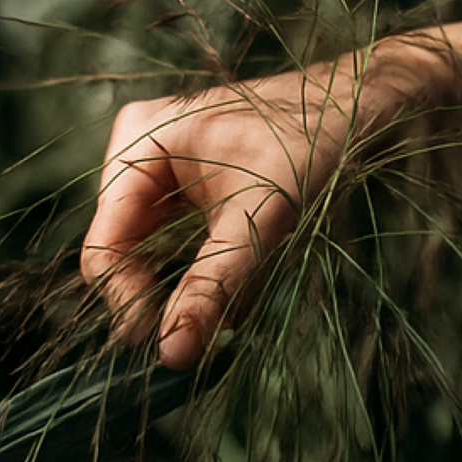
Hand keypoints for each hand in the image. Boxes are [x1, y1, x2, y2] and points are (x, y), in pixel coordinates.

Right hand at [81, 57, 401, 368]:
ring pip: (147, 255)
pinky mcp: (180, 186)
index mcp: (139, 142)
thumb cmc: (309, 144)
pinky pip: (172, 245)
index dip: (126, 303)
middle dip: (158, 298)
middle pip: (122, 252)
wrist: (355, 107)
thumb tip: (172, 354)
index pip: (105, 246)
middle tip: (199, 341)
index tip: (164, 350)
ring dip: (182, 290)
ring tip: (223, 318)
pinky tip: (232, 293)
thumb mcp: (258, 220)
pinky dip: (199, 274)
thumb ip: (211, 287)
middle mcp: (137, 151)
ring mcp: (156, 168)